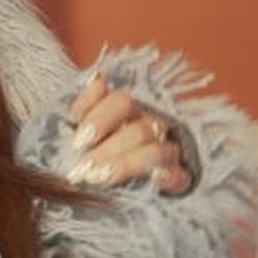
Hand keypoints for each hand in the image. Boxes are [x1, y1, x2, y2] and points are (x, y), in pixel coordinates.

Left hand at [65, 74, 192, 195]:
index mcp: (129, 112)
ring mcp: (167, 152)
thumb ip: (85, 106)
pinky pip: (178, 176)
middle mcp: (150, 127)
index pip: (121, 103)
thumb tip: (98, 77)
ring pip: (155, 152)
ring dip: (125, 166)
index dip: (100, 120)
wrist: (121, 180)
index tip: (79, 142)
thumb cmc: (97, 151)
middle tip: (83, 169)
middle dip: (106, 152)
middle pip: (137, 132)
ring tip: (98, 179)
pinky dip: (166, 177)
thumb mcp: (84, 130)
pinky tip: (151, 178)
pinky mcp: (178, 178)